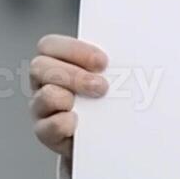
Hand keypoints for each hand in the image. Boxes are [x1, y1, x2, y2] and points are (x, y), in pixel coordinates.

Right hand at [29, 34, 108, 157]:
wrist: (112, 133)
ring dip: (68, 98)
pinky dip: (63, 124)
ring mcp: (41, 108)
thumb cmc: (111, 97)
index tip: (103, 61)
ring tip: (92, 105)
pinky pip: (46, 127)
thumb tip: (139, 50)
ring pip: (43, 96)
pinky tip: (78, 123)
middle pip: (40, 67)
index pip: (50, 45)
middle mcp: (44, 82)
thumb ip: (113, 62)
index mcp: (56, 61)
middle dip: (74, 76)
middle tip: (102, 87)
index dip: (74, 50)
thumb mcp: (112, 73)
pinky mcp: (46, 133)